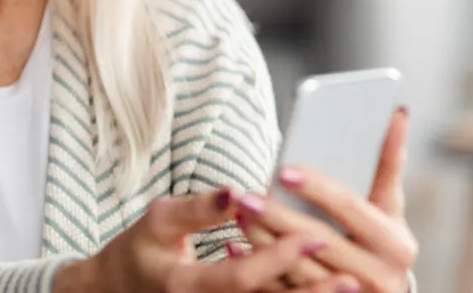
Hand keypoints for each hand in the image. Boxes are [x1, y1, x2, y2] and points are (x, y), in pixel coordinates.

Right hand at [53, 189, 339, 292]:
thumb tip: (237, 191)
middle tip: (354, 277)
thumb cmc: (141, 249)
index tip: (315, 232)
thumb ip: (199, 206)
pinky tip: (323, 289)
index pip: (240, 277)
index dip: (279, 257)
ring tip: (351, 286)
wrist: (118, 291)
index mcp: (184, 286)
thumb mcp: (158, 219)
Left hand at [237, 108, 417, 292]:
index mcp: (396, 243)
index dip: (317, 188)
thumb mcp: (389, 203)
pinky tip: (234, 247)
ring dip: (262, 242)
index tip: (282, 170)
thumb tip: (397, 111)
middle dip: (278, 217)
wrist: (382, 289)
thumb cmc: (380, 234)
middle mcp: (379, 276)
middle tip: (245, 196)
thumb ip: (389, 161)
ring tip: (238, 215)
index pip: (350, 208)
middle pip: (317, 240)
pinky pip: (282, 291)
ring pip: (296, 269)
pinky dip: (257, 270)